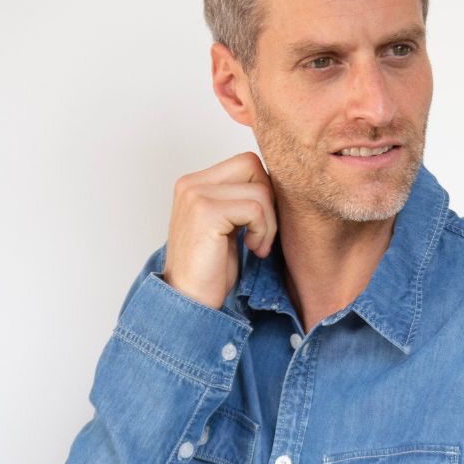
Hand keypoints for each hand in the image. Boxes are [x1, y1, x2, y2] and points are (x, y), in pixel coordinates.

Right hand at [162, 151, 278, 310]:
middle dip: (268, 201)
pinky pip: (255, 208)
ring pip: (259, 189)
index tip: (259, 223)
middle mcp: (191, 183)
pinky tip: (253, 249)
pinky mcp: (206, 212)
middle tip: (263, 233)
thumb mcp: (227, 226)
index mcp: (195, 183)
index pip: (246, 163)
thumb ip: (240, 199)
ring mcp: (196, 195)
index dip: (262, 191)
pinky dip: (263, 231)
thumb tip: (274, 182)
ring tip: (256, 246)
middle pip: (252, 165)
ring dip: (268, 223)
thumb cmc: (210, 270)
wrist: (189, 301)